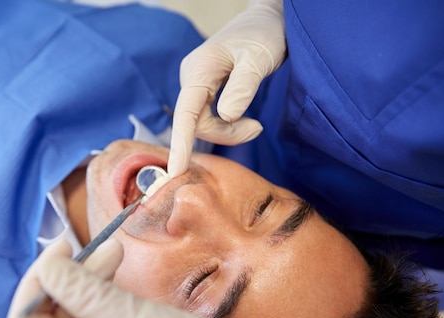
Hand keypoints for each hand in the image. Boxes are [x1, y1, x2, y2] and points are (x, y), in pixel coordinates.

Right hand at [168, 0, 287, 176]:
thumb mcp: (258, 59)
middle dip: (226, 135)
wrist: (267, 20)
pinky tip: (247, 121)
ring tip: (256, 125)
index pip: (185, 113)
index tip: (176, 171)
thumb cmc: (263, 34)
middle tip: (257, 129)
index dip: (180, 143)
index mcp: (199, 70)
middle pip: (196, 123)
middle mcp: (192, 78)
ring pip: (203, 123)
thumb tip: (227, 117)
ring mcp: (196, 85)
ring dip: (230, 132)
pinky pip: (209, 118)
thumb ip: (242, 88)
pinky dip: (229, 126)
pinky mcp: (204, 91)